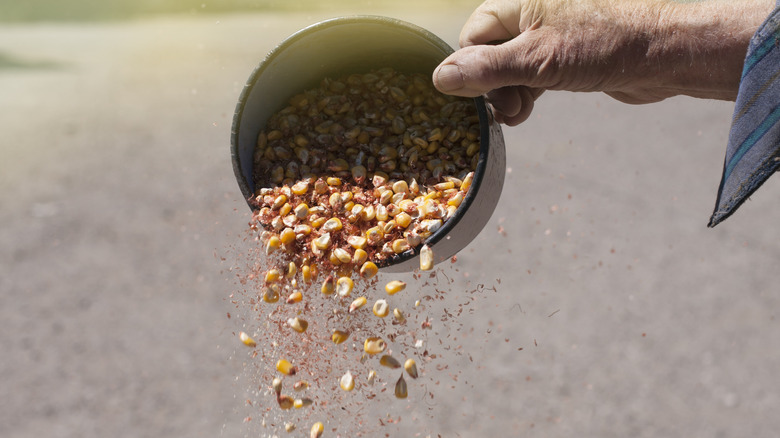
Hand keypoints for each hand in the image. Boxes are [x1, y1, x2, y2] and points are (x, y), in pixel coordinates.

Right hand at [434, 0, 772, 125]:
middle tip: (507, 109)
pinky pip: (532, 74)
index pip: (473, 36)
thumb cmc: (606, 45)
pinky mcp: (567, 56)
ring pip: (511, 67)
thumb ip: (487, 70)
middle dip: (491, 86)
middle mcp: (533, 14)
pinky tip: (529, 109)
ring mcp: (551, 36)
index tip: (479, 97)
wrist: (667, 53)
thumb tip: (440, 78)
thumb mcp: (537, 60)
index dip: (471, 68)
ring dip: (509, 94)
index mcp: (520, 3)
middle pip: (490, 52)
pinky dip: (527, 93)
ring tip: (519, 113)